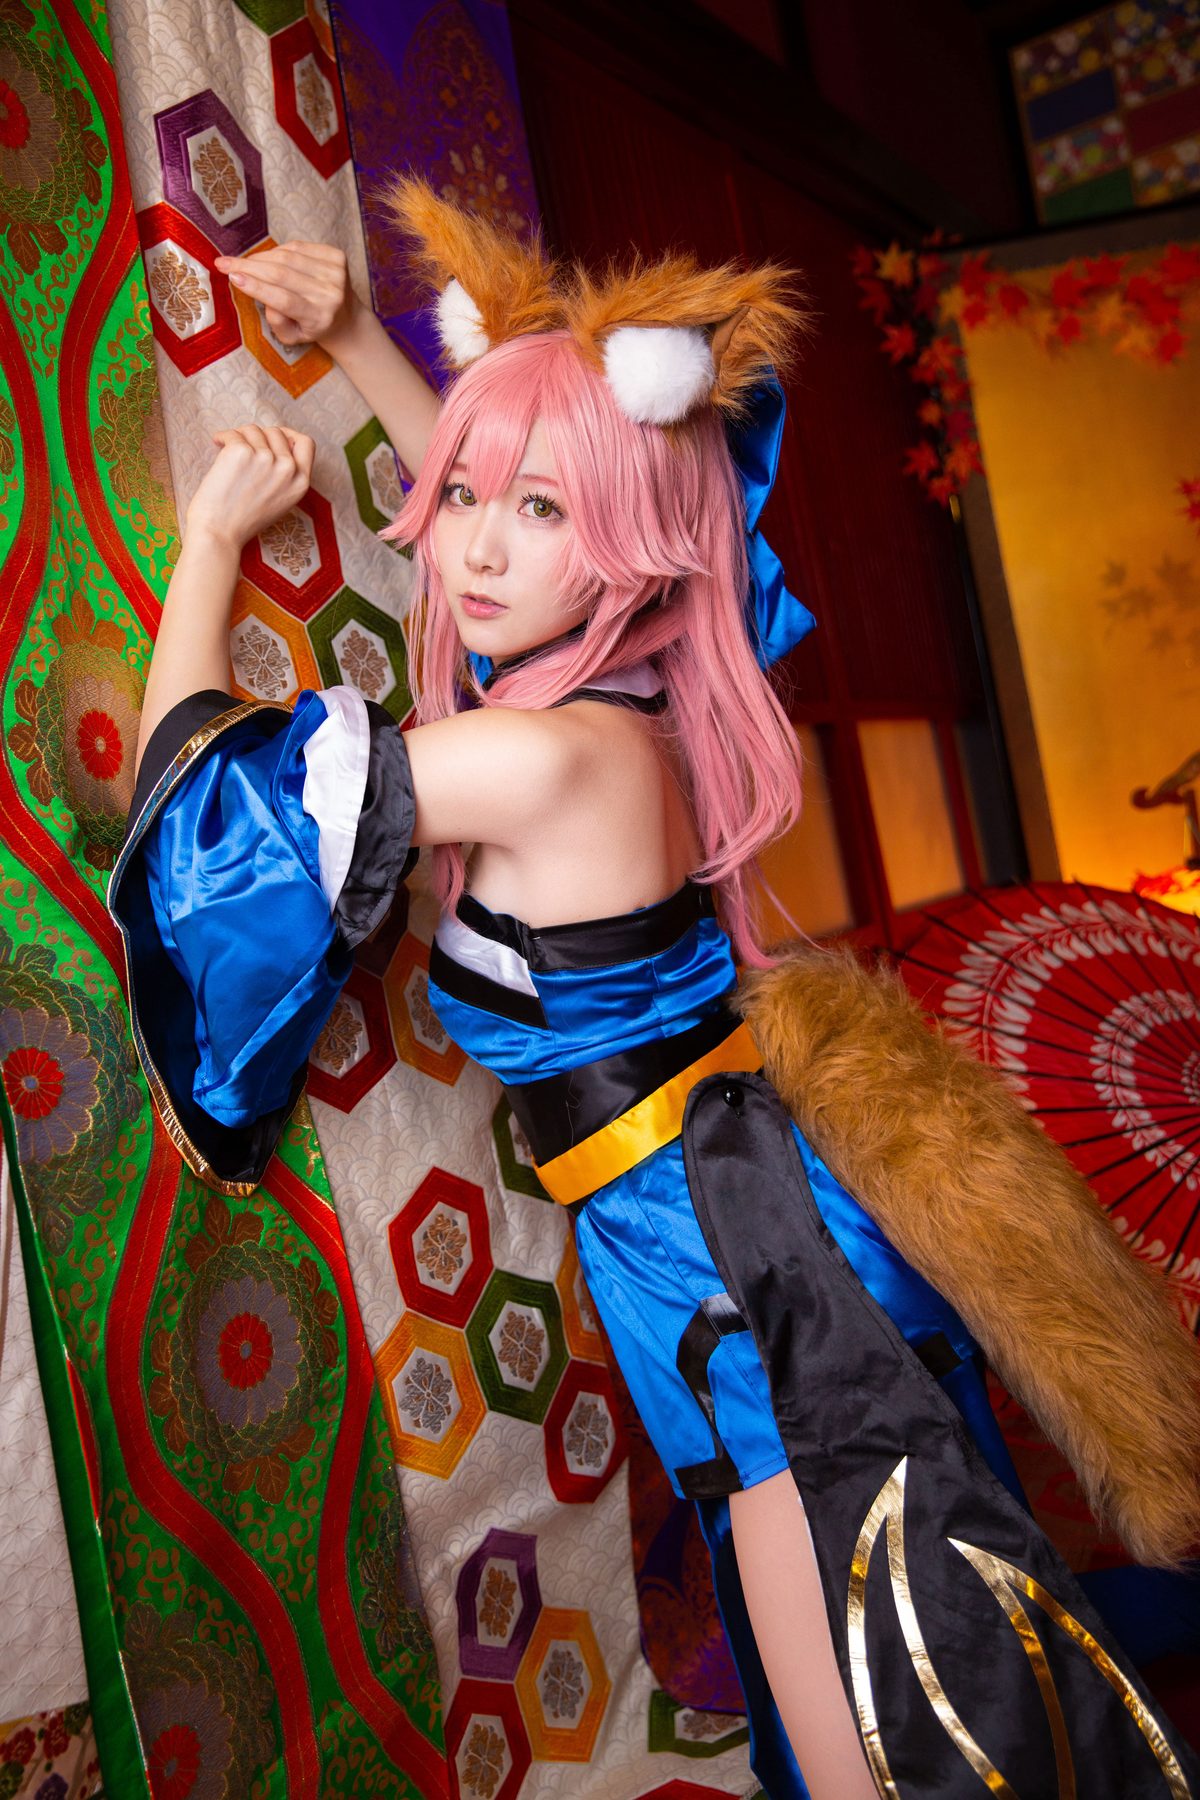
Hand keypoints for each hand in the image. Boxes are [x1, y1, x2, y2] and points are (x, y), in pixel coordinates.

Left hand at [185, 424, 314, 549]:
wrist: (219, 534)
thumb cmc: (243, 522)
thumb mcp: (279, 502)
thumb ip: (285, 476)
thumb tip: (275, 445)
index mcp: (301, 483)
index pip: (306, 443)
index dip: (289, 435)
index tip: (272, 438)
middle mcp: (287, 469)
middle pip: (276, 433)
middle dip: (258, 437)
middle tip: (242, 448)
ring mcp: (266, 459)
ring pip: (253, 430)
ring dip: (238, 438)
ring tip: (227, 456)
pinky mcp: (242, 452)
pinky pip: (233, 434)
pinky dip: (223, 437)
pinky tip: (217, 446)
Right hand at [214, 241, 356, 347]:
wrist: (346, 318)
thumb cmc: (312, 328)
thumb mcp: (292, 337)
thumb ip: (277, 322)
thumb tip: (261, 295)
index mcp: (319, 317)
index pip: (283, 299)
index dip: (256, 286)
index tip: (231, 276)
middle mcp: (331, 294)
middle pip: (282, 274)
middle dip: (248, 266)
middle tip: (223, 263)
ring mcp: (336, 272)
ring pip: (288, 256)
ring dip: (260, 257)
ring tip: (243, 262)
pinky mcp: (337, 256)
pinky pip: (299, 246)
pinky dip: (279, 250)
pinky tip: (268, 258)